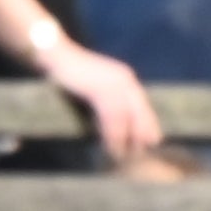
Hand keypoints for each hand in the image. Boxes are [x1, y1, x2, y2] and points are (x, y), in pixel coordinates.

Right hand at [41, 39, 164, 159]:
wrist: (58, 57)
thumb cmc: (75, 74)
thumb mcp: (99, 86)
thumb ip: (110, 99)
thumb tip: (117, 121)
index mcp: (126, 77)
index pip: (143, 104)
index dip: (148, 124)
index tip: (151, 141)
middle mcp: (125, 78)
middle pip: (140, 111)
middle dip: (141, 132)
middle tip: (140, 151)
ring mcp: (114, 82)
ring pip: (125, 116)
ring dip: (123, 137)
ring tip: (120, 152)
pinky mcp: (100, 88)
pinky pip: (111, 116)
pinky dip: (112, 133)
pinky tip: (110, 144)